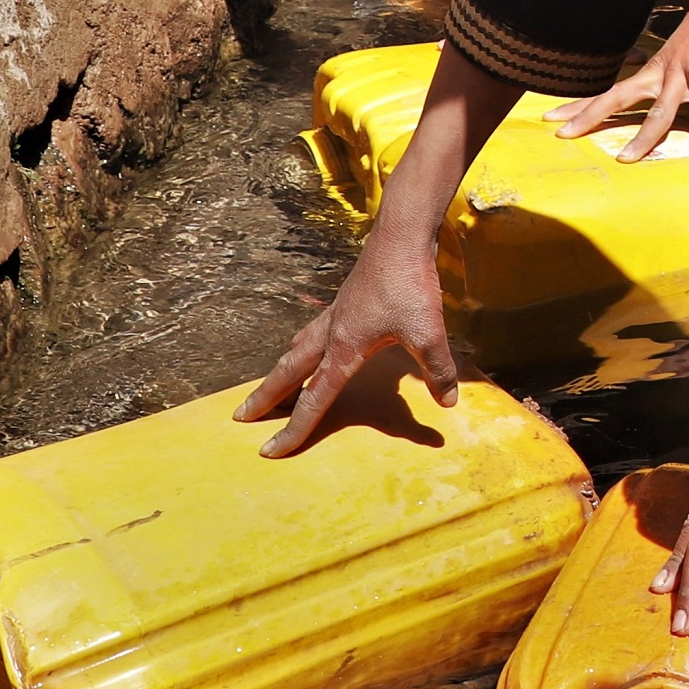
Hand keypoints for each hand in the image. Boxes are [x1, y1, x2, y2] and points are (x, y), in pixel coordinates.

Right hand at [233, 235, 456, 454]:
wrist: (401, 238)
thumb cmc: (410, 284)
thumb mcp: (428, 333)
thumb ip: (437, 370)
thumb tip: (448, 402)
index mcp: (344, 349)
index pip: (314, 399)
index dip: (294, 429)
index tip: (270, 450)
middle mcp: (332, 333)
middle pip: (288, 372)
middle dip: (265, 397)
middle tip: (241, 416)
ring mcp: (336, 315)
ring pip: (297, 349)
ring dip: (281, 371)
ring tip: (272, 386)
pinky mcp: (346, 303)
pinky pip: (313, 333)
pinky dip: (302, 347)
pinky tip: (311, 346)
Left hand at [550, 3, 688, 163]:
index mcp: (654, 74)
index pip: (612, 92)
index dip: (584, 105)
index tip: (555, 117)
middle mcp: (661, 73)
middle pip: (617, 98)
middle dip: (588, 117)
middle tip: (561, 134)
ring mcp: (681, 74)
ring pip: (657, 112)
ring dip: (642, 137)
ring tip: (625, 160)